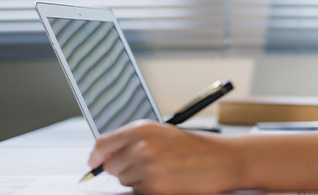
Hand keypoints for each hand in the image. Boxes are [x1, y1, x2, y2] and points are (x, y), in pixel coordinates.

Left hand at [88, 120, 238, 194]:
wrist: (222, 160)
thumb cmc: (195, 147)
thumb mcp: (162, 133)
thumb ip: (133, 140)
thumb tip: (105, 156)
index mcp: (142, 129)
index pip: (102, 144)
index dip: (96, 156)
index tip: (95, 162)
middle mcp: (141, 147)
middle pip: (110, 166)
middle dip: (122, 168)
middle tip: (145, 165)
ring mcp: (147, 169)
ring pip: (125, 181)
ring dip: (137, 179)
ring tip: (162, 171)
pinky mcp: (154, 188)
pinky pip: (138, 192)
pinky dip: (149, 189)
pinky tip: (167, 180)